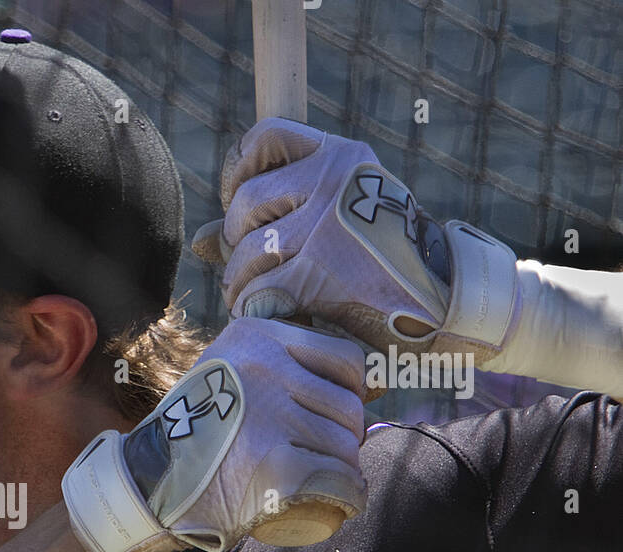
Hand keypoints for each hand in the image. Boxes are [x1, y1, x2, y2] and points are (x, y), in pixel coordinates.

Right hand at [62, 317, 367, 551]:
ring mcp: (269, 415)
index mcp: (255, 339)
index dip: (351, 391)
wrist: (147, 483)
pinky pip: (338, 479)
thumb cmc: (190, 435)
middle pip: (347, 405)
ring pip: (344, 443)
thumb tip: (342, 382)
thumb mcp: (221, 372)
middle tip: (327, 456)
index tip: (335, 414)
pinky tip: (344, 501)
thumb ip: (263, 362)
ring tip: (327, 479)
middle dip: (347, 436)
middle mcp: (264, 369)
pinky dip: (348, 495)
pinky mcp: (274, 464)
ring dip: (345, 466)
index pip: (343, 357)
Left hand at [191, 119, 519, 366]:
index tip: (238, 205)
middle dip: (238, 243)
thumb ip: (271, 222)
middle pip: (244, 204)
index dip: (237, 171)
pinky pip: (257, 292)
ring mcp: (325, 225)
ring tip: (261, 299)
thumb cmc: (386, 267)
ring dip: (243, 285)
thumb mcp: (337, 224)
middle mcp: (334, 181)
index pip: (265, 138)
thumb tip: (200, 239)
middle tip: (254, 269)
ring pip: (246, 253)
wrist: (446, 310)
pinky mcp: (318, 273)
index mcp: (342, 158)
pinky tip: (276, 318)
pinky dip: (256, 311)